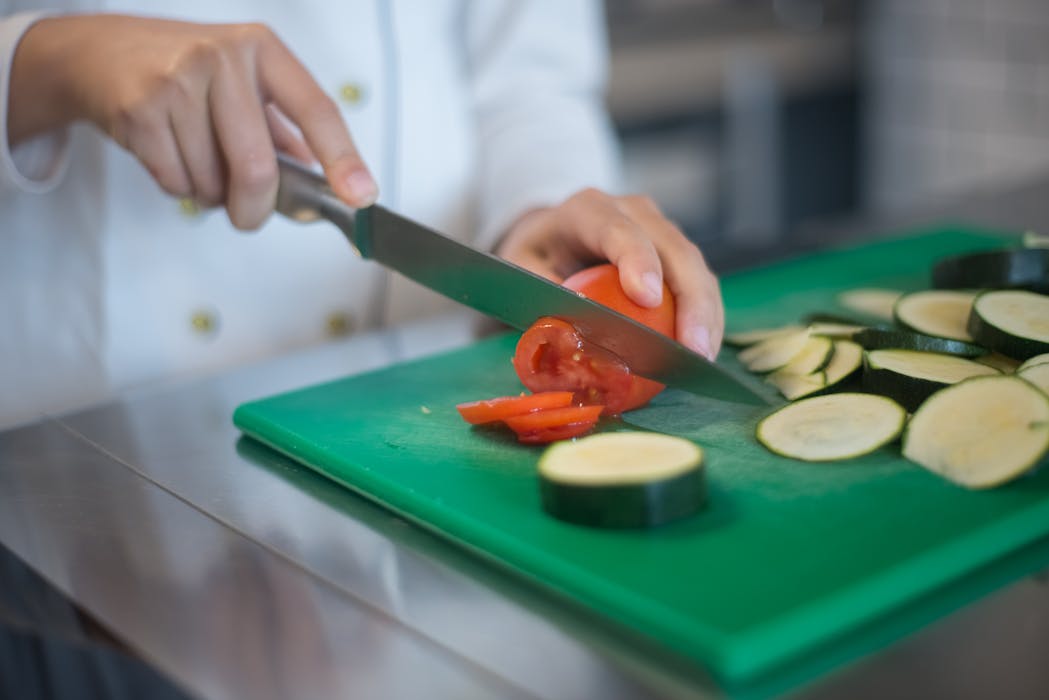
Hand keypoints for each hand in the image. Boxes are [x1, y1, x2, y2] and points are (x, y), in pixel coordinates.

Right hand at [8, 15, 377, 227]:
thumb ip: (284, 128)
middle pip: (257, 167)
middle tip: (249, 216)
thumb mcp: (242, 81)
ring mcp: (178, 80)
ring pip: (213, 182)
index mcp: (261, 50)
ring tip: (196, 159)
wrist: (98, 52)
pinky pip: (177, 182)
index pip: (316, 110)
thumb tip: (328, 178)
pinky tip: (169, 154)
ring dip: (210, 194)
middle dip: (255, 208)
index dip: (343, 158)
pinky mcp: (140, 108)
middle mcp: (223, 58)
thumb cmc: (184, 71)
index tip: (362, 195)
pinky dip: (180, 187)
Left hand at [495, 189, 723, 359]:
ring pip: (695, 267)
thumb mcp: (519, 268)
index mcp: (587, 209)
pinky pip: (699, 283)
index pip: (617, 229)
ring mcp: (659, 230)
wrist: (552, 234)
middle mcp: (632, 211)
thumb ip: (540, 293)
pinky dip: (705, 317)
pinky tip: (702, 351)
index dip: (637, 260)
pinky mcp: (675, 255)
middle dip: (689, 300)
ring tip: (702, 359)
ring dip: (706, 314)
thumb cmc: (535, 254)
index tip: (647, 298)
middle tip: (693, 349)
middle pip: (673, 249)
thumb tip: (566, 333)